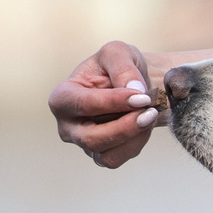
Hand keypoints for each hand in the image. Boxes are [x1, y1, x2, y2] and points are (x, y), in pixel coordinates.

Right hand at [51, 42, 161, 167]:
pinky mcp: (101, 155)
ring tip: (149, 115)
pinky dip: (136, 144)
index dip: (114, 102)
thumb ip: (123, 67)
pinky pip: (117, 159)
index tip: (142, 97)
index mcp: (62, 97)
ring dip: (133, 137)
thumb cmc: (119, 67)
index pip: (83, 104)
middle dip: (124, 127)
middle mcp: (67, 125)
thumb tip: (134, 90)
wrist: (135, 85)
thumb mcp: (119, 53)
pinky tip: (145, 126)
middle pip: (91, 138)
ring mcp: (83, 143)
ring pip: (106, 155)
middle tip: (150, 112)